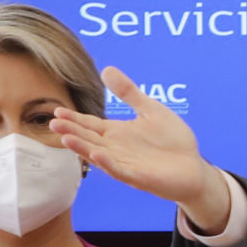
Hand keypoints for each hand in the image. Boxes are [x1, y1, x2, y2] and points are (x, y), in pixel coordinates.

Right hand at [48, 68, 231, 230]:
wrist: (193, 167)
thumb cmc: (172, 141)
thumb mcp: (150, 109)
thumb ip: (129, 92)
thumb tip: (107, 69)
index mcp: (117, 133)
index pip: (90, 124)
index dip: (74, 119)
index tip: (57, 111)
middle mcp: (116, 148)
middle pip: (89, 138)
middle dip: (71, 131)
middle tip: (52, 123)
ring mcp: (125, 163)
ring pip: (98, 155)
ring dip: (83, 148)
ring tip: (65, 139)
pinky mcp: (138, 177)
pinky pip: (120, 170)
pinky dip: (108, 163)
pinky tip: (97, 154)